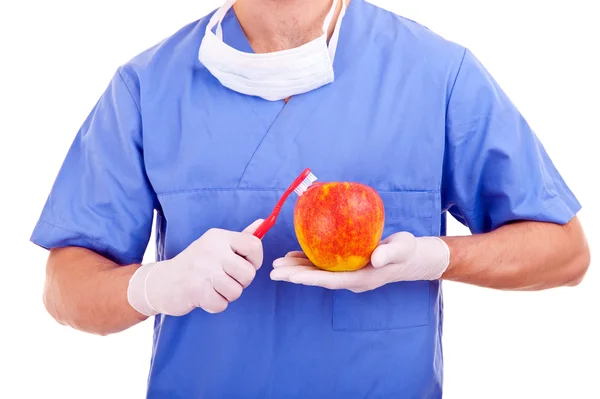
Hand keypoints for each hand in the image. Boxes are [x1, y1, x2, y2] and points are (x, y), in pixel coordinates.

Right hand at [128, 220, 263, 315]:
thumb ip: (241, 237)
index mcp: (219, 237)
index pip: (254, 245)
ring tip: (214, 287)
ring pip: (236, 291)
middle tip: (226, 280)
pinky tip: (205, 296)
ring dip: (227, 295)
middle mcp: (212, 250)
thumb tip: (262, 223)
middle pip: (248, 273)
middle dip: (241, 282)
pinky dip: (215, 305)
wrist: (161, 282)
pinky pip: (222, 304)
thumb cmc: (195, 264)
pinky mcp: (196, 289)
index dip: (255, 260)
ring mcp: (203, 269)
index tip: (245, 265)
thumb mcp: (216, 245)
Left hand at [270, 232, 449, 292]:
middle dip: (295, 277)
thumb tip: (375, 259)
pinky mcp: (344, 264)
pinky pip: (322, 264)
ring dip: (296, 270)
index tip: (292, 277)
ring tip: (276, 266)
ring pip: (317, 273)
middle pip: (318, 279)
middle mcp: (349, 278)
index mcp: (360, 278)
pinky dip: (306, 261)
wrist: (410, 256)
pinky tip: (292, 256)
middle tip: (273, 272)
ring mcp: (346, 273)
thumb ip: (388, 254)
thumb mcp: (402, 249)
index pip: (331, 281)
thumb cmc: (407, 251)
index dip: (310, 279)